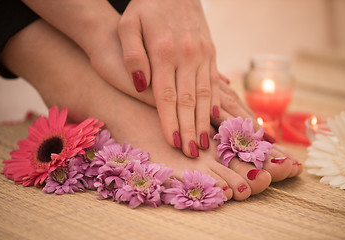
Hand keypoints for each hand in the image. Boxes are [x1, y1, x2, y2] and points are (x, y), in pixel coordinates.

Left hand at [117, 0, 220, 156]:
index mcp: (165, 51)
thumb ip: (133, 55)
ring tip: (206, 142)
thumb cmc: (145, 6)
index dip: (171, 122)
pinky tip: (216, 117)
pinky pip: (214, 81)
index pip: (167, 96)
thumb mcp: (128, 24)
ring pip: (206, 94)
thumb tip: (141, 85)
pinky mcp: (210, 51)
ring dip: (205, 121)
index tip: (175, 144)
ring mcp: (202, 53)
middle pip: (189, 100)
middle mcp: (187, 55)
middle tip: (194, 153)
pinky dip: (216, 102)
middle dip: (191, 129)